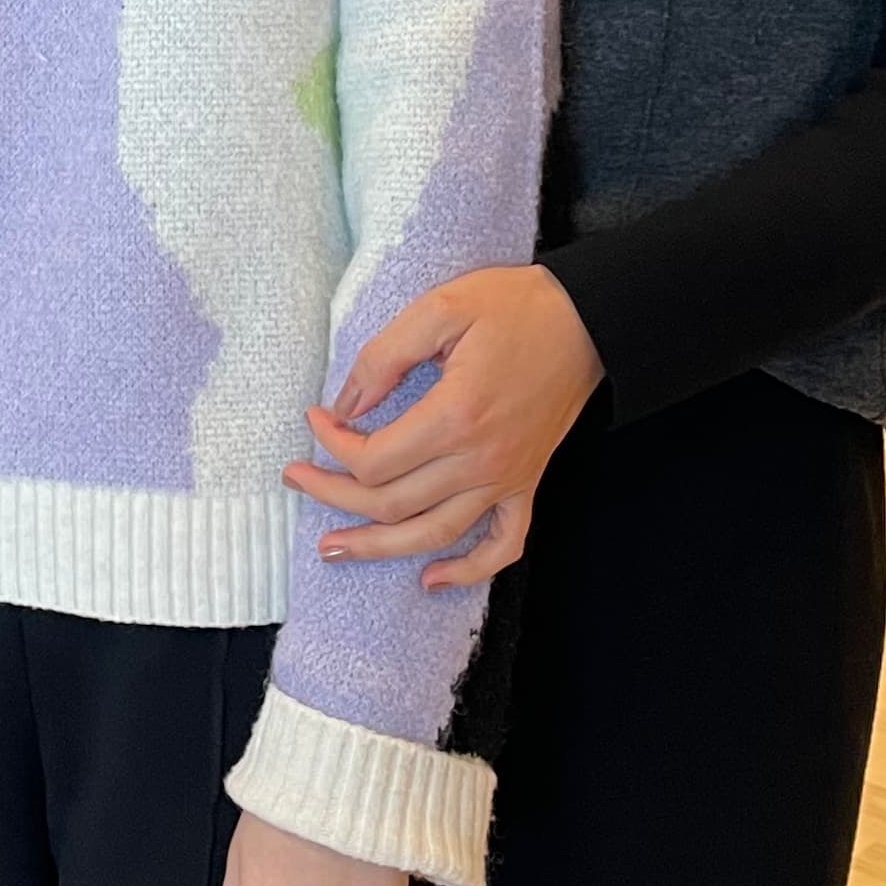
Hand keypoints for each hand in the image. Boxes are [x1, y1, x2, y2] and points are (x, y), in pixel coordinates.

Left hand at [283, 264, 599, 589]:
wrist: (589, 321)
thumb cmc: (515, 307)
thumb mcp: (440, 307)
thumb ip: (385, 356)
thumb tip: (346, 403)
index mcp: (454, 415)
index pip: (374, 460)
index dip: (333, 445)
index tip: (316, 418)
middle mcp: (480, 460)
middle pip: (392, 504)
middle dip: (334, 496)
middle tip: (297, 479)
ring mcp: (506, 479)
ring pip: (433, 535)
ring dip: (379, 547)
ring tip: (335, 549)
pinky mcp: (527, 484)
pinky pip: (502, 546)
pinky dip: (468, 571)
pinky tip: (430, 578)